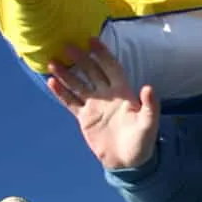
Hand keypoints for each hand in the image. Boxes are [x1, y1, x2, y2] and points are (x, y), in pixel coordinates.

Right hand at [47, 40, 158, 168]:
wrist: (128, 161)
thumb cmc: (142, 141)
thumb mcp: (149, 123)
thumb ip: (150, 106)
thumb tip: (148, 87)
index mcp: (123, 92)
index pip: (111, 68)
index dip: (103, 54)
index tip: (92, 40)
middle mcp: (107, 95)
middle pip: (92, 72)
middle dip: (81, 59)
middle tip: (67, 46)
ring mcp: (95, 105)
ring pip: (78, 85)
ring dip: (66, 73)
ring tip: (52, 61)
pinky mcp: (85, 118)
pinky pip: (71, 102)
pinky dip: (61, 93)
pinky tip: (51, 82)